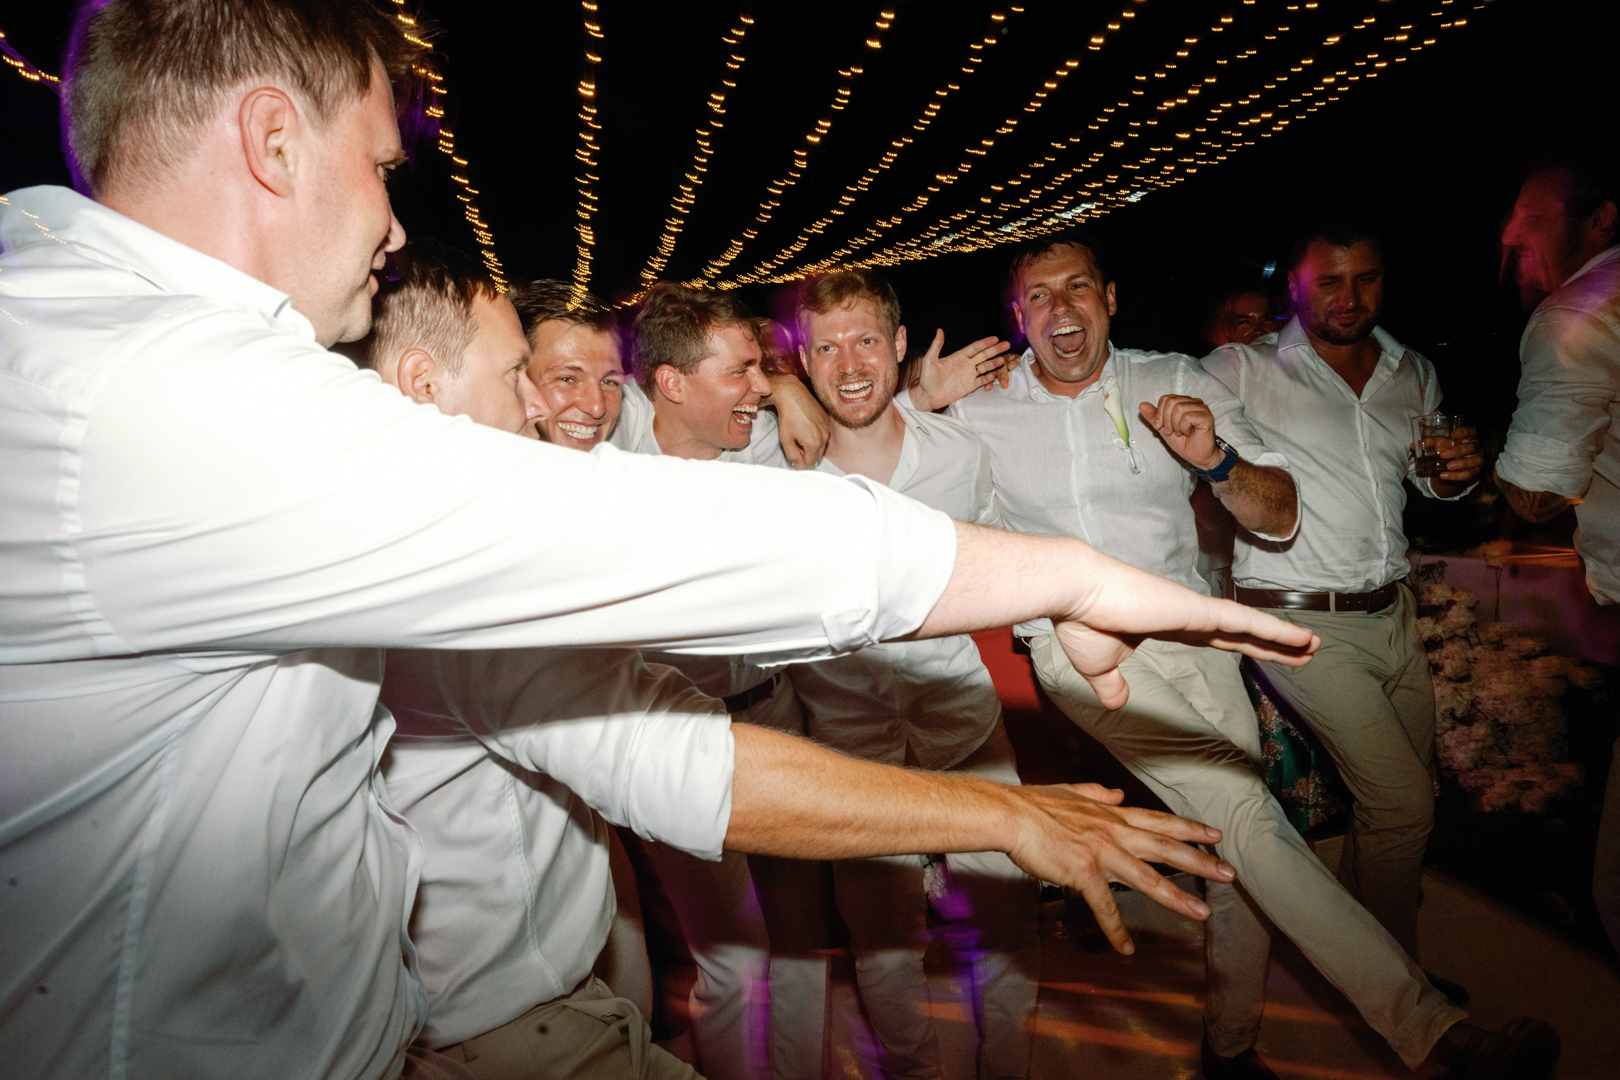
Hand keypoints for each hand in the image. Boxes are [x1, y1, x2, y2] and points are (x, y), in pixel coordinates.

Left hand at [765, 373, 830, 468]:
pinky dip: (817, 435)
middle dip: (808, 453)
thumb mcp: (786, 440)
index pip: (810, 462)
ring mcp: (827, 427)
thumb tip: (800, 465)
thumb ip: (793, 456)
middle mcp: (824, 436)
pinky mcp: (827, 420)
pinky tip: (807, 427)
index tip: (794, 449)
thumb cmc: (788, 417)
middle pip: (818, 455)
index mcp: (814, 443)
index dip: (801, 459)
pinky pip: (824, 434)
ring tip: (801, 434)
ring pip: (822, 445)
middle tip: (796, 443)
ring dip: (813, 445)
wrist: (793, 396)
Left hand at [911, 329, 1011, 410]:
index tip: (995, 338)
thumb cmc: (927, 378)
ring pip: (985, 367)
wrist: (927, 396)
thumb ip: (936, 346)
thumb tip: (939, 330)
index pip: (974, 347)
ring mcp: (968, 375)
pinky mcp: (969, 387)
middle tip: (1006, 344)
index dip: (985, 342)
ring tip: (1003, 360)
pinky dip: (987, 378)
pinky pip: (981, 381)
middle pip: (983, 355)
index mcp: (958, 356)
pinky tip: (993, 375)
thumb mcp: (929, 360)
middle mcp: (966, 364)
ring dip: (994, 363)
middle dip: (995, 350)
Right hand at [1005, 783, 1233, 953]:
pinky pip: (1104, 906)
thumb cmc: (1034, 804)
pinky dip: (1116, 929)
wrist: (1010, 814)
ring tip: (1203, 913)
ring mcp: (1101, 852)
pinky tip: (1126, 948)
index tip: (1214, 835)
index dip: (1188, 828)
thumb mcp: (1072, 792)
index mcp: (1112, 815)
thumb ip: (1097, 795)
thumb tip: (1117, 795)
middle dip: (1200, 861)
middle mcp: (1113, 832)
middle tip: (1229, 873)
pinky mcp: (1083, 872)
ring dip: (1177, 897)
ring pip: (1147, 877)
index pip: (1158, 821)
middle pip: (1165, 848)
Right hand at [1052, 553, 1317, 709]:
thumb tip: (1117, 702)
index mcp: (1168, 626)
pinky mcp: (1198, 610)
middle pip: (1242, 633)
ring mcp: (1196, 611)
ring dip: (1284, 637)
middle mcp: (1188, 616)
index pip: (1218, 639)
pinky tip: (1299, 637)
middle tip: (1305, 651)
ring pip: (1250, 626)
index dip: (1244, 647)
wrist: (1075, 593)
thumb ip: (1112, 685)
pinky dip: (1275, 630)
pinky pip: (1246, 622)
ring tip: (1315, 645)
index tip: (1267, 654)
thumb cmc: (1082, 623)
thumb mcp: (1099, 667)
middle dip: (1273, 644)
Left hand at [1139, 395, 1220, 471]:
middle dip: (1166, 420)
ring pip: (1179, 408)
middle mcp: (1194, 402)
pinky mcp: (1207, 417)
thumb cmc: (1183, 442)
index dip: (1159, 413)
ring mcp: (1202, 408)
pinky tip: (1188, 433)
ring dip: (1175, 425)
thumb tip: (1142, 405)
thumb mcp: (1163, 429)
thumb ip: (1153, 417)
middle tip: (1170, 432)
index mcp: (1184, 402)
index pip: (1166, 398)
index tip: (1160, 427)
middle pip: (1171, 401)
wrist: (1196, 456)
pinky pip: (1187, 417)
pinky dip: (1183, 428)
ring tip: (1180, 433)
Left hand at [1433, 425, 1482, 482]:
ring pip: (1474, 461)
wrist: (1452, 465)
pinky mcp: (1475, 471)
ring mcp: (1478, 459)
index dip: (1464, 432)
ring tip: (1447, 467)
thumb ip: (1429, 443)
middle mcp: (1476, 447)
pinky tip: (1444, 476)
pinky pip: (1469, 474)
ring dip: (1461, 464)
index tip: (1453, 434)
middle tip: (1443, 455)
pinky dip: (1457, 476)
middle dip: (1458, 451)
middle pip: (1472, 447)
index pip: (1471, 431)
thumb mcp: (1439, 444)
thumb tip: (1414, 445)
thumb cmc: (1448, 449)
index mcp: (1469, 437)